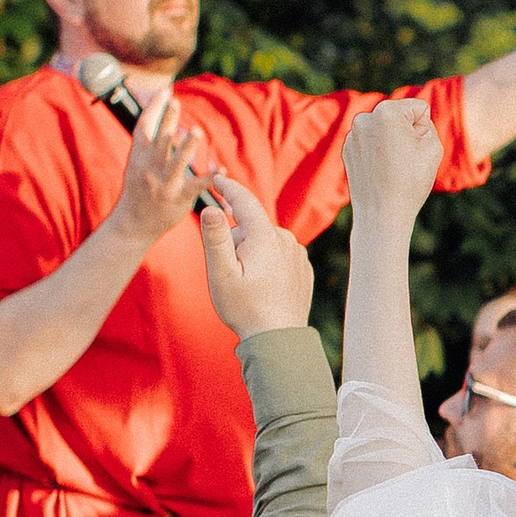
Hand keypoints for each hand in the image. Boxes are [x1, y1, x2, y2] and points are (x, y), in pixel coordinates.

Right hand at [110, 91, 207, 255]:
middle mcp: (149, 167)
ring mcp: (164, 183)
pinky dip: (210, 177)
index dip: (154, 108)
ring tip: (197, 131)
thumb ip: (151, 146)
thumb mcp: (137, 165)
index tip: (165, 91)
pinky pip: (197, 186)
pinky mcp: (178, 198)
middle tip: (175, 100)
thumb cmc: (138, 191)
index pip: (144, 127)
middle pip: (159, 139)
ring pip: (176, 162)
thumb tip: (169, 126)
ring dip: (186, 147)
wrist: (132, 224)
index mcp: (138, 157)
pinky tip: (222, 169)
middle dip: (167, 119)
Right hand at [198, 170, 314, 338]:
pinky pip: (279, 256)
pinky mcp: (303, 269)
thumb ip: (215, 237)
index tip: (217, 178)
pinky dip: (267, 262)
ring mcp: (298, 255)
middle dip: (236, 240)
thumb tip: (212, 208)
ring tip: (246, 283)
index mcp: (265, 236)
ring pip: (265, 242)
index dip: (229, 188)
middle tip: (230, 271)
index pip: (245, 201)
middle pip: (252, 227)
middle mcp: (286, 240)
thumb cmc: (245, 307)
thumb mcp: (221, 272)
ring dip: (251, 252)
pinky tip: (261, 285)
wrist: (279, 338)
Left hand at [342, 97, 442, 232]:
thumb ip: (426, 124)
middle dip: (406, 133)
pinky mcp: (347, 149)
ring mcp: (353, 134)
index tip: (416, 151)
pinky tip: (380, 172)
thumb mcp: (433, 147)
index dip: (424, 130)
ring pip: (384, 130)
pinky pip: (371, 143)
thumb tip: (410, 120)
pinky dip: (378, 153)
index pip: (419, 108)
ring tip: (392, 168)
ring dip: (392, 143)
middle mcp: (365, 117)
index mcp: (387, 111)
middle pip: (399, 116)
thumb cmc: (410, 181)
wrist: (381, 214)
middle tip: (405, 161)